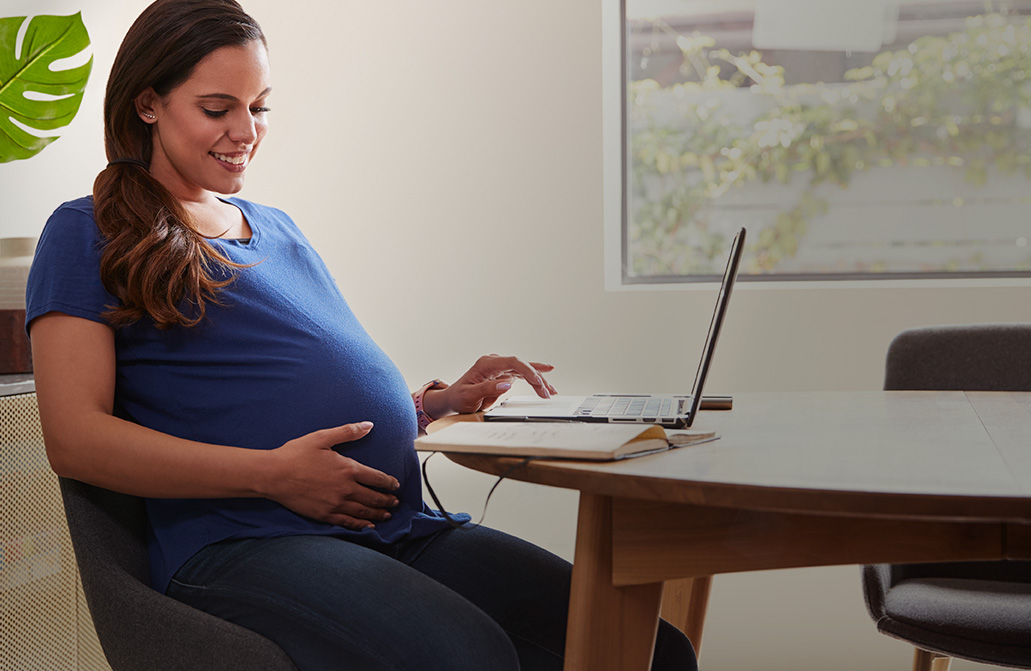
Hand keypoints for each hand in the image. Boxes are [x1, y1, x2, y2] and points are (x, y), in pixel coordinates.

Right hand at [263, 422, 399, 529]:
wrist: (273, 475)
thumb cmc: (295, 454)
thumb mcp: (322, 437)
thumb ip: (348, 432)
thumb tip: (369, 425)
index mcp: (348, 469)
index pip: (376, 478)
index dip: (389, 483)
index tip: (395, 485)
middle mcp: (345, 489)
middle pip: (373, 497)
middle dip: (387, 500)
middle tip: (395, 503)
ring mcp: (336, 504)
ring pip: (364, 512)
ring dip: (378, 513)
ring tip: (387, 514)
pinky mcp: (324, 515)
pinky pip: (348, 522)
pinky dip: (361, 525)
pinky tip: (368, 526)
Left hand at [429, 354, 556, 416]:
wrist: (453, 399)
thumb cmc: (459, 397)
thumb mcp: (470, 395)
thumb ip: (488, 389)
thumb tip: (506, 384)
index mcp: (486, 364)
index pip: (512, 362)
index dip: (527, 370)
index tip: (537, 381)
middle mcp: (495, 363)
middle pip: (521, 366)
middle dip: (536, 378)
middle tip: (546, 392)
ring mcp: (500, 368)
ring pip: (524, 370)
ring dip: (539, 380)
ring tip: (551, 390)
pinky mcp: (504, 375)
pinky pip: (522, 375)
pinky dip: (533, 380)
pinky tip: (545, 382)